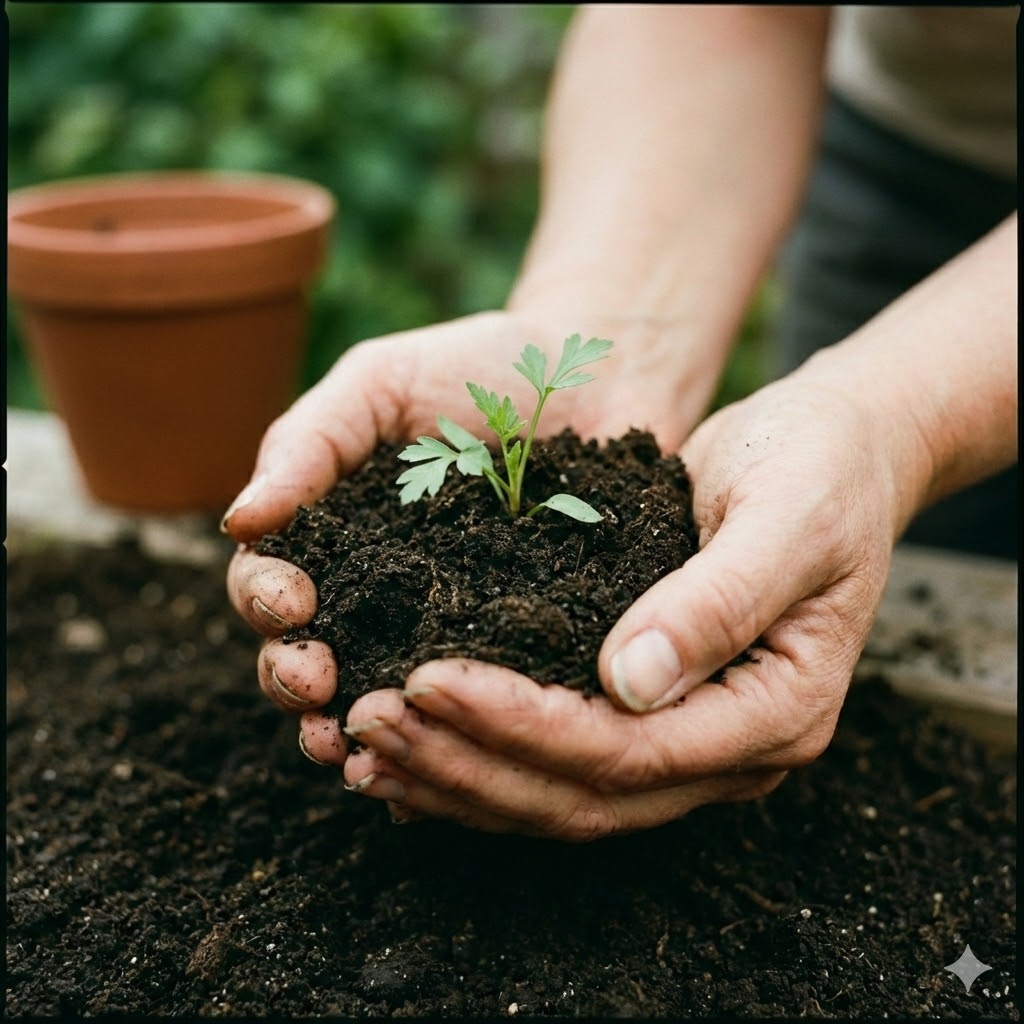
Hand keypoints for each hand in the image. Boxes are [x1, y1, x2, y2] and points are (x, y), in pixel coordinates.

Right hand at [224, 308, 706, 766]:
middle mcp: (379, 595)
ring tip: (357, 751)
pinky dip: (444, 744)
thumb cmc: (478, 367)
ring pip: (382, 698)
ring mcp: (445, 629)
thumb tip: (239, 523)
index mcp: (335, 538)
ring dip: (357, 732)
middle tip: (316, 692)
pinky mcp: (516, 650)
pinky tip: (430, 775)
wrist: (594, 373)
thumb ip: (309, 443)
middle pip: (311, 658)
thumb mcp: (381, 383)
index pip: (272, 585)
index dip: (266, 605)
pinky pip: (474, 706)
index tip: (292, 607)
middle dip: (298, 682)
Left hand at [327, 372, 905, 839]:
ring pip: (562, 794)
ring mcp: (691, 738)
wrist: (832, 452)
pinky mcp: (650, 711)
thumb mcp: (786, 517)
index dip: (525, 726)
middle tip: (371, 719)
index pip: (631, 751)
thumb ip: (720, 601)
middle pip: (584, 793)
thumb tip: (631, 682)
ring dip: (460, 773)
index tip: (429, 679)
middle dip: (470, 761)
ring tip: (366, 741)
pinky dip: (482, 756)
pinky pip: (558, 759)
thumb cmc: (818, 470)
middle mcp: (731, 748)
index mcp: (779, 711)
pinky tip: (415, 743)